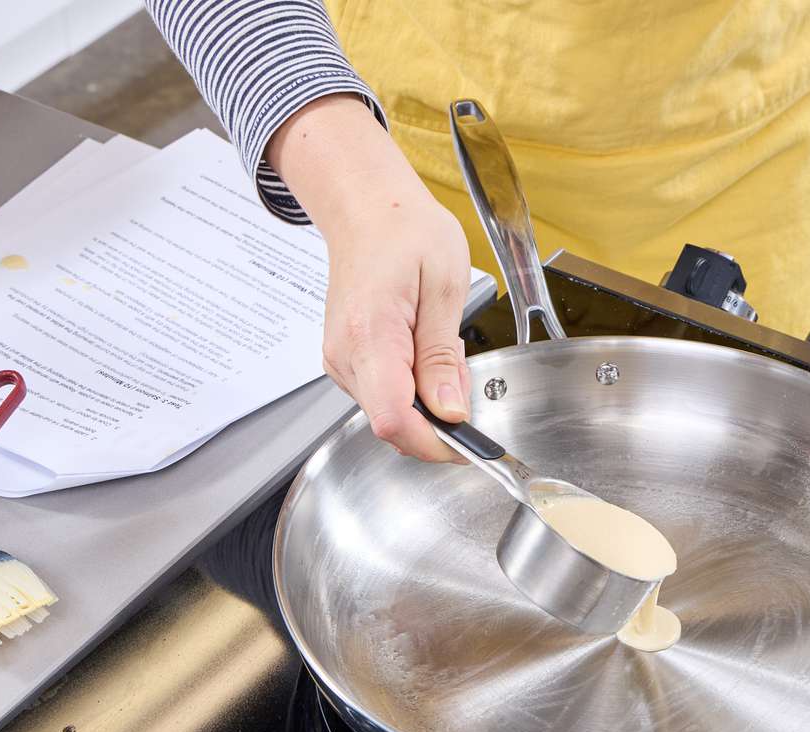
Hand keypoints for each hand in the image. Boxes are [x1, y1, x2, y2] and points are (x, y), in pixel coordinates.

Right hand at [267, 94, 471, 460]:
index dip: (436, 444)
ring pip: (392, 413)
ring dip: (427, 398)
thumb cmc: (405, 231)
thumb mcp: (445, 287)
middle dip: (439, 415)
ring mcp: (340, 360)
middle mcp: (345, 355)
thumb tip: (450, 411)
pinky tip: (422, 346)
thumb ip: (443, 357)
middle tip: (459, 364)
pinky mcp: (345, 361)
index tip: (469, 441)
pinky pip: (384, 394)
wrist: (366, 208)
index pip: (396, 421)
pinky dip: (413, 386)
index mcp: (370, 334)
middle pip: (395, 424)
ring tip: (439, 342)